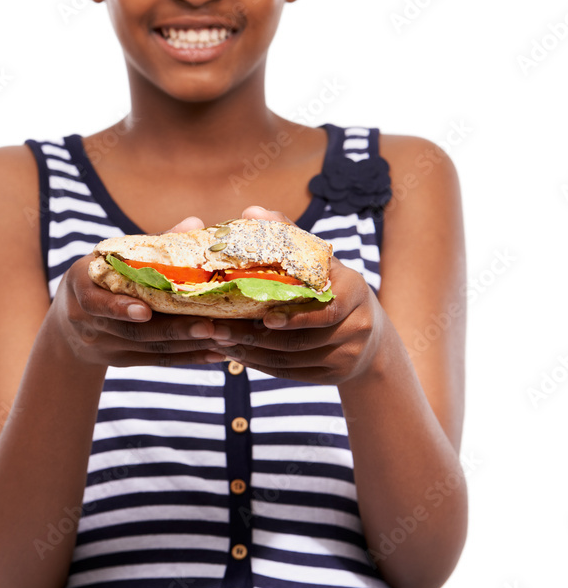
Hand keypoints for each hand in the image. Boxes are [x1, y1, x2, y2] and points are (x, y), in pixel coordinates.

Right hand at [50, 215, 227, 368]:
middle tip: (209, 325)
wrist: (69, 319)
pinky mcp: (122, 360)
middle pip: (133, 331)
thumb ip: (150, 243)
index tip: (145, 310)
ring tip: (222, 338)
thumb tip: (194, 223)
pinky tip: (215, 354)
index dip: (119, 308)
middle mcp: (88, 322)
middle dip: (174, 329)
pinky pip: (157, 361)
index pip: (96, 302)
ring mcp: (105, 345)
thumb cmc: (101, 275)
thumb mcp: (112, 256)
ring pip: (150, 349)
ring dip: (188, 345)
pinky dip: (188, 358)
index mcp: (82, 286)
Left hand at [205, 205, 385, 384]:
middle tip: (219, 330)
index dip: (294, 315)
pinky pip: (292, 373)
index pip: (326, 309)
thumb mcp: (319, 260)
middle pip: (302, 340)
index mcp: (354, 291)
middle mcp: (357, 325)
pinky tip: (239, 355)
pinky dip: (262, 366)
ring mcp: (348, 354)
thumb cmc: (332, 285)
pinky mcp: (336, 376)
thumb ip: (288, 235)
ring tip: (221, 342)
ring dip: (253, 353)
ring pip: (293, 360)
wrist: (368, 333)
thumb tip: (251, 211)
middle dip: (256, 337)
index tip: (262, 317)